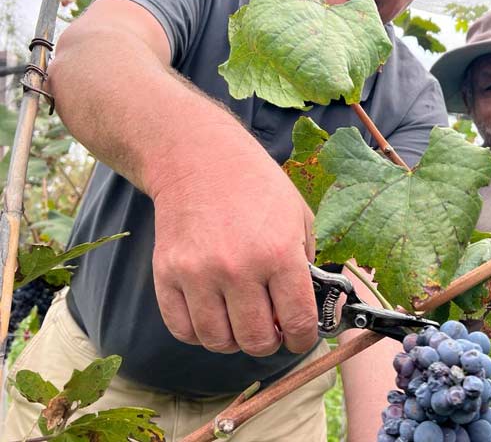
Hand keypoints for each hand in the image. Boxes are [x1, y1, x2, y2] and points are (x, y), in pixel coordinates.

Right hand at [150, 144, 318, 356]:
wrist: (200, 159)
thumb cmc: (257, 187)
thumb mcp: (299, 217)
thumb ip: (308, 265)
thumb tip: (312, 308)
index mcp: (278, 253)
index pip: (298, 322)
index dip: (303, 338)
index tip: (300, 336)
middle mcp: (238, 268)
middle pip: (257, 340)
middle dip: (270, 343)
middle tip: (271, 330)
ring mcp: (198, 274)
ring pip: (219, 341)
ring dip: (235, 341)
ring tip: (241, 321)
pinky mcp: (167, 275)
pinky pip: (183, 330)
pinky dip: (200, 333)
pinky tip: (213, 315)